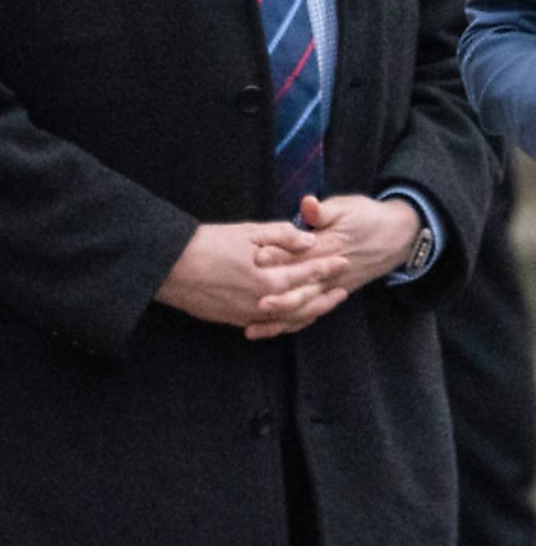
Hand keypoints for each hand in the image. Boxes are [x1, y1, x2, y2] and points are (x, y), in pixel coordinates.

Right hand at [154, 221, 349, 336]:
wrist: (170, 267)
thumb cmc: (209, 244)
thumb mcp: (248, 232)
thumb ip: (283, 236)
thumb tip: (310, 241)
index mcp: (270, 278)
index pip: (308, 274)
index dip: (328, 267)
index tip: (344, 261)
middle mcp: (263, 301)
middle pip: (305, 301)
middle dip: (326, 293)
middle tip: (343, 286)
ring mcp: (249, 314)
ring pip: (289, 319)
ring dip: (312, 311)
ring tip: (327, 304)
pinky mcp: (235, 320)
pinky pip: (269, 326)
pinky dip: (287, 322)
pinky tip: (295, 315)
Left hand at [251, 194, 421, 337]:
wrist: (398, 236)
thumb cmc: (368, 217)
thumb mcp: (348, 206)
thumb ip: (324, 210)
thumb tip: (307, 204)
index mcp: (330, 246)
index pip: (302, 254)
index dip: (279, 256)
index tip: (256, 258)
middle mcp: (331, 271)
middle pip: (301, 287)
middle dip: (277, 295)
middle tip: (253, 301)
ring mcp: (334, 286)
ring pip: (305, 307)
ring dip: (280, 318)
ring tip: (253, 327)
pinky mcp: (336, 294)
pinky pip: (312, 313)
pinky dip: (292, 324)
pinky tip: (271, 330)